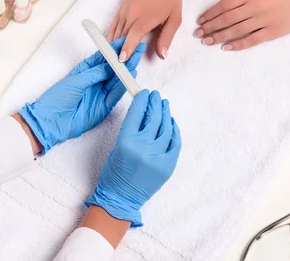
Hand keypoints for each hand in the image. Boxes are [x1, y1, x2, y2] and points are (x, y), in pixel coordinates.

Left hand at [19, 38, 145, 153]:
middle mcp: (95, 81)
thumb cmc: (57, 98)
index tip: (125, 40)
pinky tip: (130, 77)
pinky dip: (123, 86)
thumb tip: (111, 65)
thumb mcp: (76, 80)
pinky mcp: (104, 106)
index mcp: (86, 70)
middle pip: (113, 68)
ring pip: (117, 80)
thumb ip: (96, 73)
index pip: (103, 57)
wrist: (51, 121)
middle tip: (137, 49)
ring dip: (127, 70)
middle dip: (125, 58)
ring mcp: (100, 93)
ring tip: (136, 60)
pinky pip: (116, 95)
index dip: (114, 49)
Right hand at [86, 90, 181, 226]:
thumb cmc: (114, 172)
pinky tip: (171, 122)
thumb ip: (131, 129)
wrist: (120, 198)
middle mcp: (142, 147)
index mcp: (125, 141)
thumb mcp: (117, 146)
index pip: (136, 112)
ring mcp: (157, 157)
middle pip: (153, 117)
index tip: (145, 92)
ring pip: (166, 128)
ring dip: (166, 113)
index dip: (142, 99)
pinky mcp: (167, 166)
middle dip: (155, 103)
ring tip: (164, 104)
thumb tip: (143, 111)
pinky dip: (174, 130)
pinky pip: (174, 143)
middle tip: (156, 95)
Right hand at [108, 0, 181, 60]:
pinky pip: (114, 25)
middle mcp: (132, 14)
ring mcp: (125, 11)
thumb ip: (167, 38)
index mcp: (146, 18)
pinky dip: (111, 35)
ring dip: (114, 45)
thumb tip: (162, 55)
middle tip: (118, 67)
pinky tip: (111, 45)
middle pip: (122, 36)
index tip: (121, 60)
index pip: (133, 35)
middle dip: (119, 52)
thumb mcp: (175, 18)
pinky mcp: (121, 8)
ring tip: (113, 59)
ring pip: (116, 32)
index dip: (127, 48)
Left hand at [194, 0, 289, 50]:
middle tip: (198, 34)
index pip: (224, 4)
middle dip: (210, 27)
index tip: (200, 21)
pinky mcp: (273, 31)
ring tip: (207, 41)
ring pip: (236, 30)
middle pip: (227, 18)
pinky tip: (226, 47)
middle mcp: (256, 5)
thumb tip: (222, 9)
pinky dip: (238, 44)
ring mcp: (265, 19)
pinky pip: (252, 39)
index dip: (210, 14)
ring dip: (219, 36)